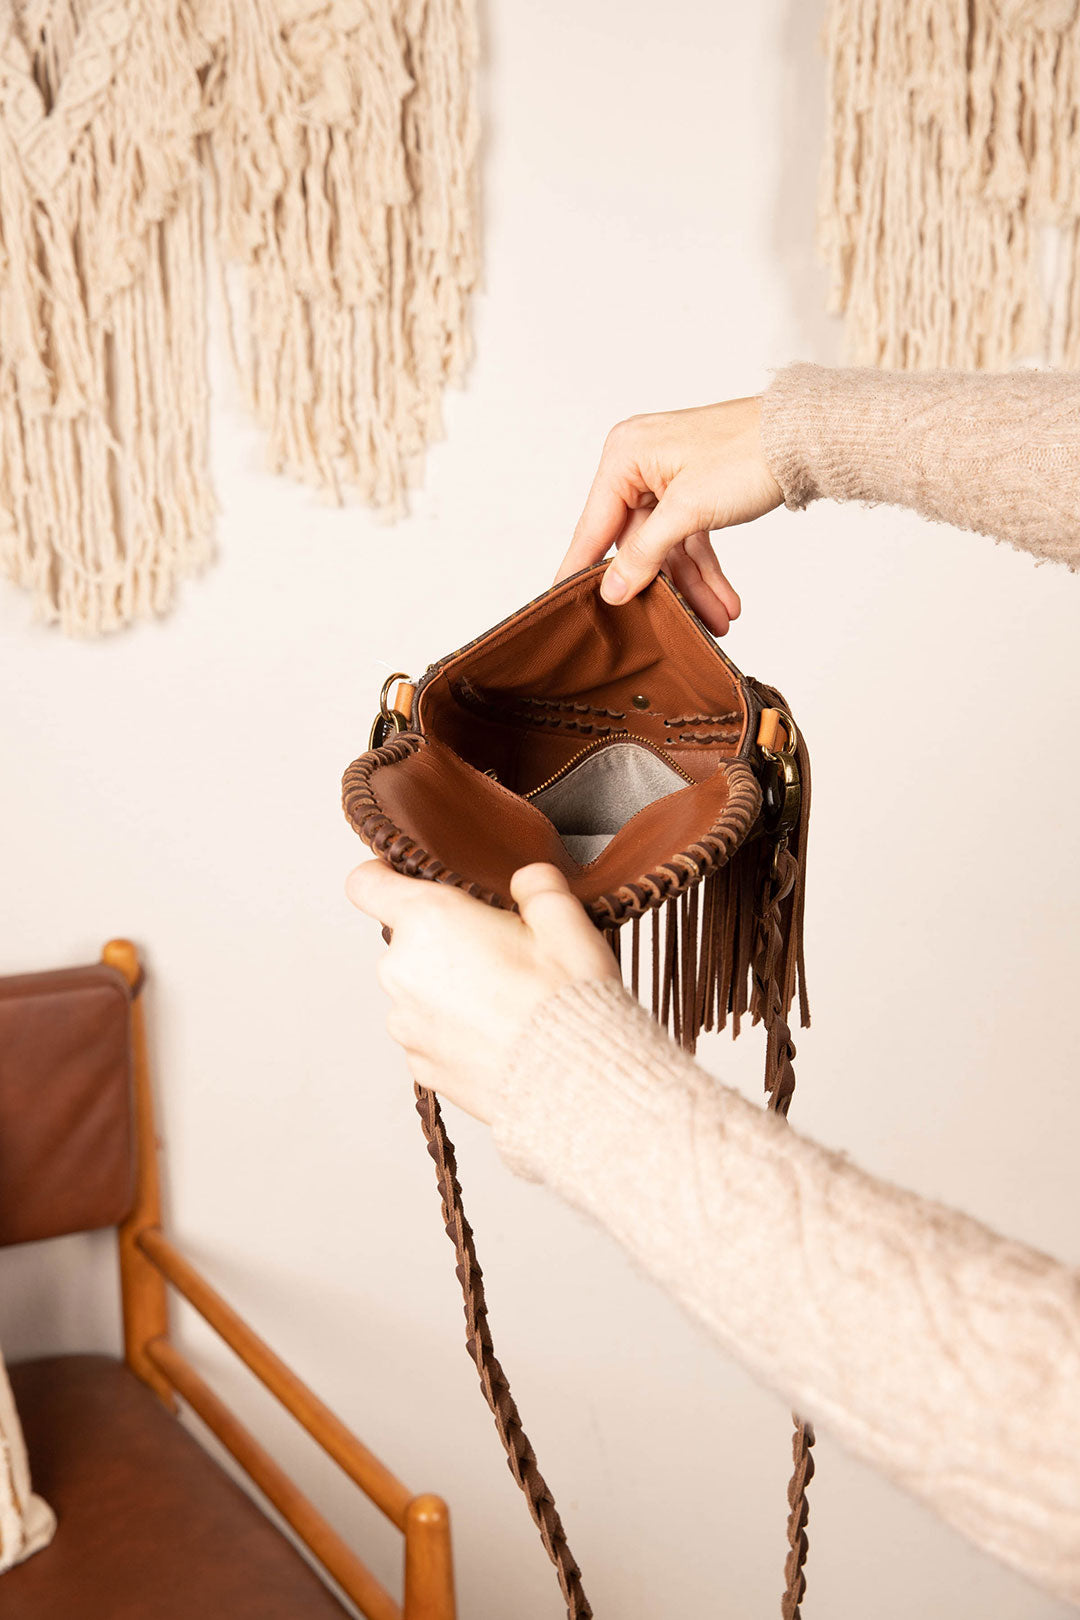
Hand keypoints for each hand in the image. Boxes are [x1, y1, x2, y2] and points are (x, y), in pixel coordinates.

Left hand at [346, 860, 620, 1123]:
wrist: (573, 1083)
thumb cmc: (565, 1002)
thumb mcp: (565, 920)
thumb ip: (537, 886)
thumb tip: (528, 882)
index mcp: (429, 921)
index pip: (366, 884)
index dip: (383, 877)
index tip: (400, 880)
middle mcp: (403, 972)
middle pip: (407, 942)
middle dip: (446, 943)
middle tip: (502, 955)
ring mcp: (407, 1024)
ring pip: (419, 992)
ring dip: (450, 991)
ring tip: (507, 1004)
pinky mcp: (422, 1067)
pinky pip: (429, 1035)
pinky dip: (456, 1032)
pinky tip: (500, 1037)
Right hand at [556, 397, 782, 633]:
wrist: (805, 437)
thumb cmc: (747, 454)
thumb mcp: (688, 510)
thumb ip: (644, 552)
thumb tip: (612, 589)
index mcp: (625, 456)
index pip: (594, 526)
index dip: (582, 568)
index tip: (565, 604)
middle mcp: (639, 464)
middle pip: (636, 543)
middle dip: (662, 586)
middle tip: (668, 627)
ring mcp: (667, 478)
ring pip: (667, 547)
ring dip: (691, 585)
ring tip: (716, 621)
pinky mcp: (694, 491)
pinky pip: (689, 538)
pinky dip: (705, 569)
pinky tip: (723, 601)